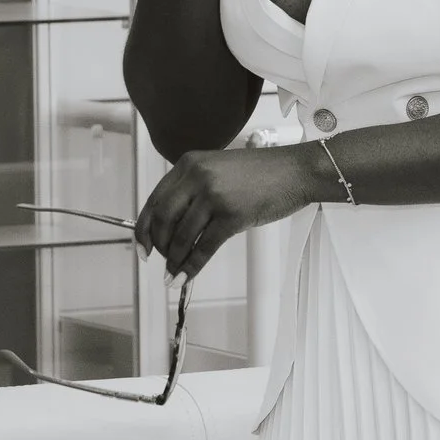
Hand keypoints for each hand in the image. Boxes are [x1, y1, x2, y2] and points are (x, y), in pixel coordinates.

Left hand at [134, 145, 325, 277]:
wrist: (296, 171)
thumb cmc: (264, 173)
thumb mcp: (219, 171)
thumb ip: (194, 190)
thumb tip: (174, 227)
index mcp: (189, 163)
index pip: (155, 199)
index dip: (144, 228)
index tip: (143, 247)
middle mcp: (198, 176)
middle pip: (163, 219)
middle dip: (159, 245)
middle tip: (162, 261)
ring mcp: (214, 195)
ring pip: (182, 236)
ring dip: (175, 259)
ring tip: (174, 271)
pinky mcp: (231, 215)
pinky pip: (204, 247)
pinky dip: (192, 266)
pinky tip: (186, 276)